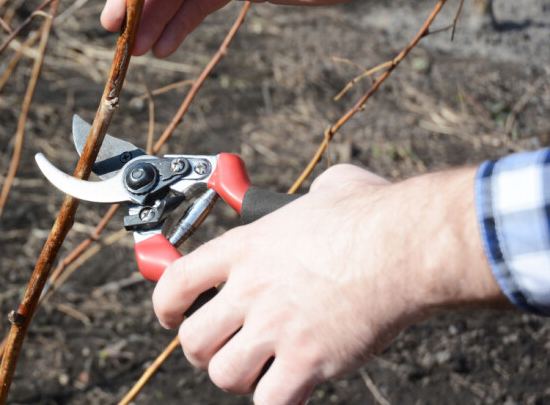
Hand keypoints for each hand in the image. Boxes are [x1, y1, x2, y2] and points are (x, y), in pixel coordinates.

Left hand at [152, 164, 505, 403]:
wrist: (408, 245)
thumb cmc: (375, 214)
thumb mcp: (327, 190)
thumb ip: (308, 197)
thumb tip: (323, 193)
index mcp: (245, 248)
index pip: (176, 282)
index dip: (165, 305)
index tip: (171, 316)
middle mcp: (251, 289)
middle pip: (192, 339)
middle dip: (203, 351)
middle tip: (224, 349)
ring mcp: (276, 326)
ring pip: (224, 374)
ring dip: (239, 378)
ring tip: (259, 371)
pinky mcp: (308, 360)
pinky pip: (270, 401)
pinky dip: (275, 400)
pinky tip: (291, 389)